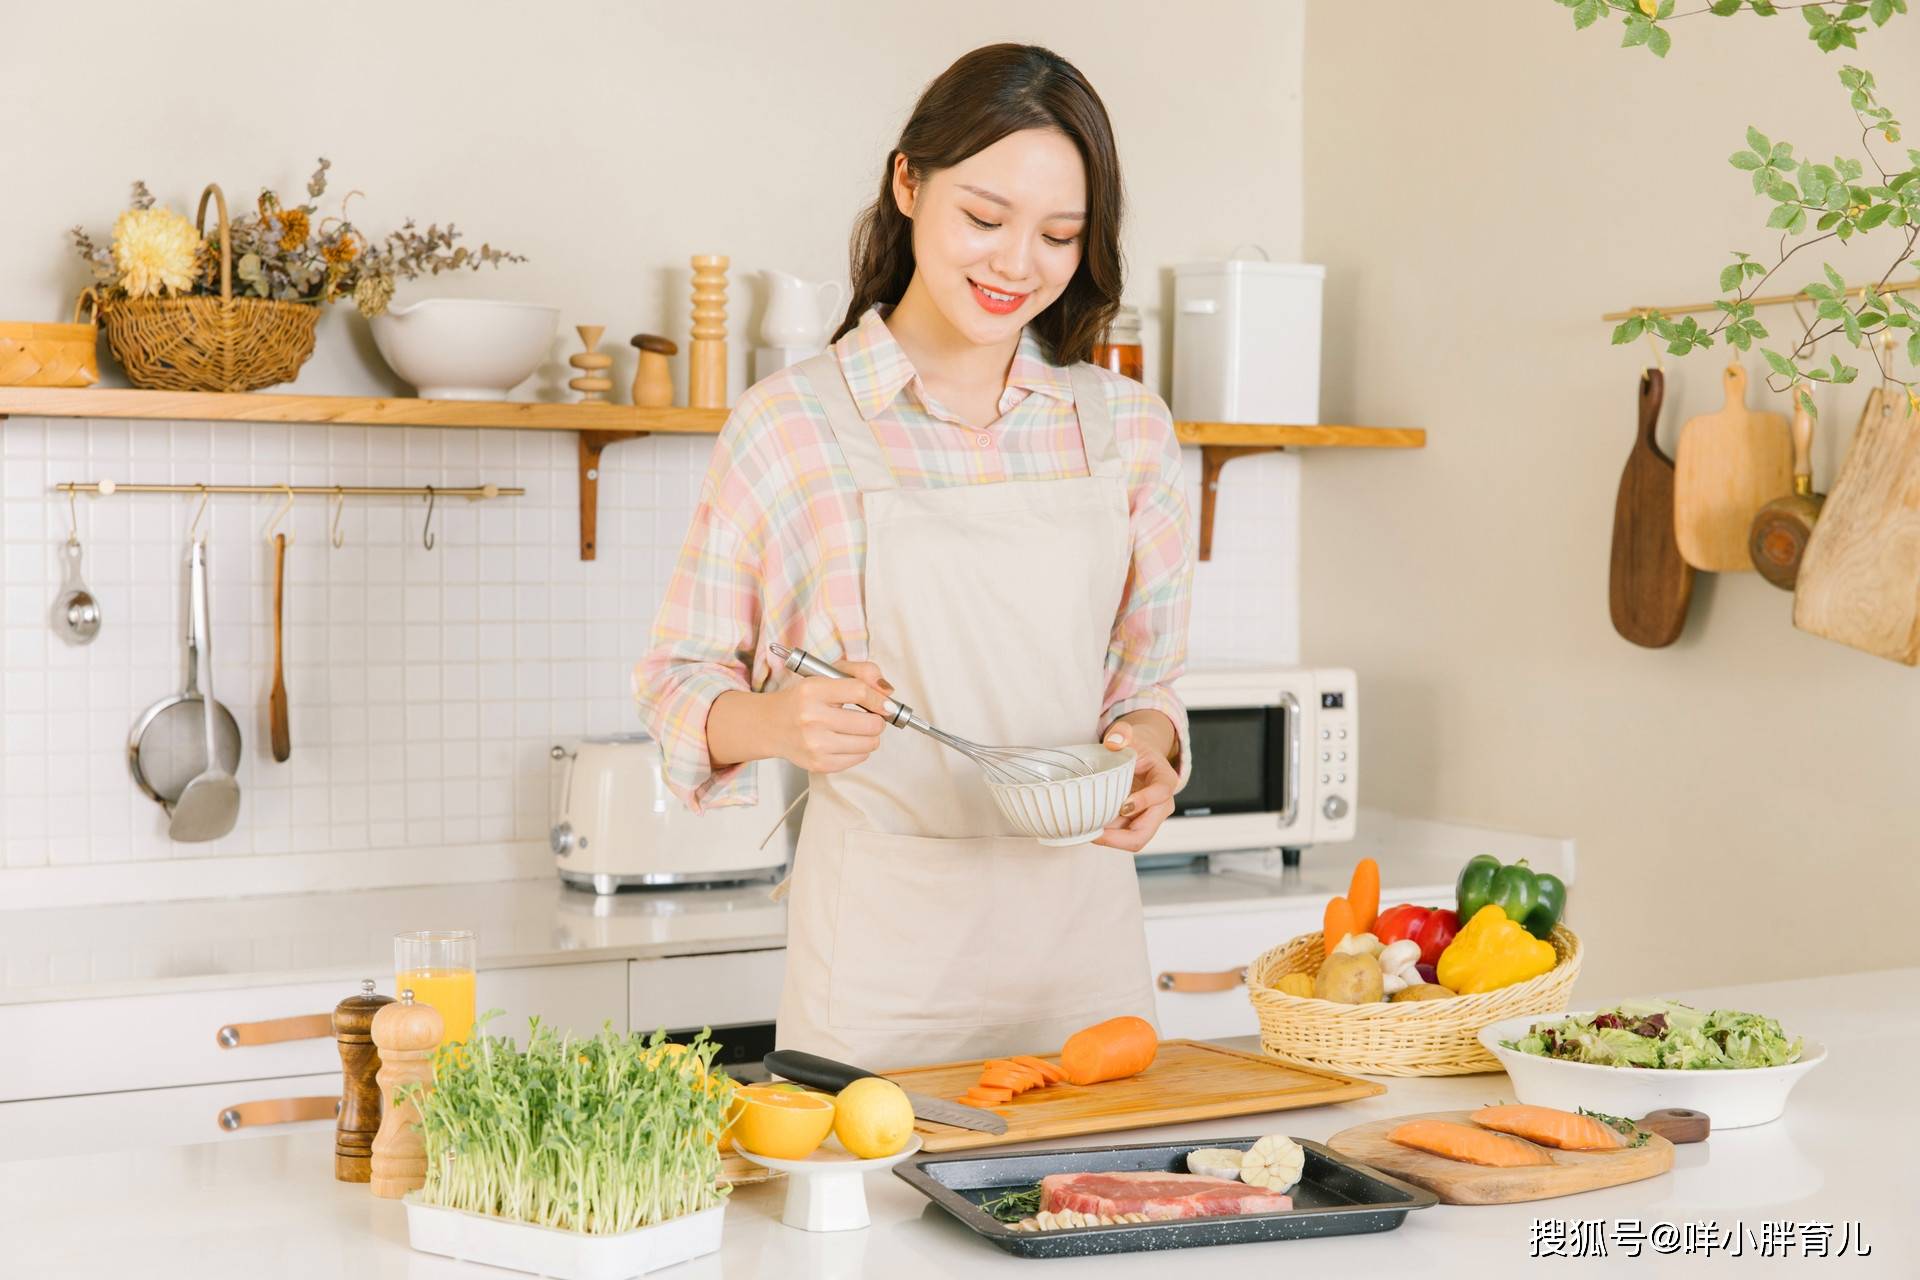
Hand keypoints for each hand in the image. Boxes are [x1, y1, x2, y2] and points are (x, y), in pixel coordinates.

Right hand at [767, 661, 892, 772]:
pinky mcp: (818, 763)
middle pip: (870, 723)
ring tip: (857, 728)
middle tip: (870, 716)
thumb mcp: (827, 674)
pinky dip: (859, 749)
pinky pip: (859, 758)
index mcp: (813, 690)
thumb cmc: (802, 699)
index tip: (885, 703)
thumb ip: (861, 672)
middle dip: (877, 719)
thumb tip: (887, 691)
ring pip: (869, 743)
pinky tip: (846, 740)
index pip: (860, 692)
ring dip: (870, 735)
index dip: (880, 699)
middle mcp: (811, 717)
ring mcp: (814, 744)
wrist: (770, 725)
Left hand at [1093, 720, 1176, 852]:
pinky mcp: (1137, 823)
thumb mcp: (1130, 735)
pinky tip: (1090, 829)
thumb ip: (1122, 733)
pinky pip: (1124, 837)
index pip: (1160, 793)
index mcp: (1165, 779)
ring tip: (1087, 832)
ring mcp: (1149, 817)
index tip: (1123, 805)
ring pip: (1134, 840)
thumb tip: (1113, 743)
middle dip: (1120, 837)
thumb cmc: (1137, 748)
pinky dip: (1108, 837)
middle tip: (1096, 833)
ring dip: (1111, 840)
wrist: (1141, 758)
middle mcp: (1162, 804)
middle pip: (1146, 831)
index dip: (1143, 801)